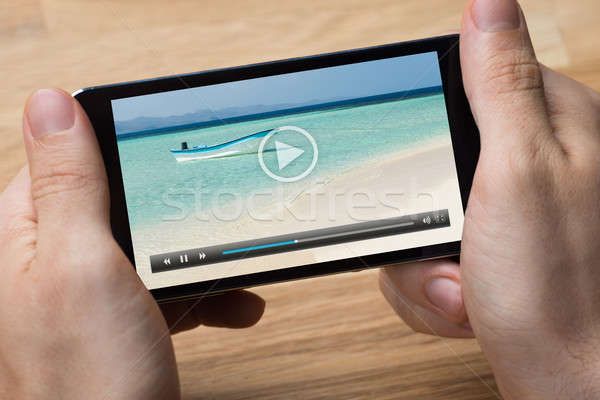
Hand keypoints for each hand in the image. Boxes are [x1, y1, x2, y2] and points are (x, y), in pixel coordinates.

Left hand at [0, 89, 264, 398]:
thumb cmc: (90, 379)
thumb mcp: (83, 264)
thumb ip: (69, 182)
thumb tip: (52, 103)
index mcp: (24, 234)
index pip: (62, 155)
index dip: (115, 143)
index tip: (167, 145)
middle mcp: (48, 260)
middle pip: (116, 200)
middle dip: (169, 211)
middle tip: (204, 215)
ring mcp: (85, 292)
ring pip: (147, 244)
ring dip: (196, 256)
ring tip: (233, 270)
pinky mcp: (117, 319)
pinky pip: (162, 286)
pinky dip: (202, 293)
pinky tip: (232, 305)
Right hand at [380, 0, 599, 397]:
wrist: (561, 376)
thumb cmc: (553, 286)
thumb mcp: (518, 169)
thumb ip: (500, 83)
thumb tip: (487, 4)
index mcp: (554, 122)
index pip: (477, 71)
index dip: (432, 106)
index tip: (424, 151)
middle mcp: (535, 160)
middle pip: (437, 148)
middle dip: (424, 204)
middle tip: (450, 236)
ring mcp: (509, 206)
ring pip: (425, 203)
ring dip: (427, 254)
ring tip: (463, 279)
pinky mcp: (490, 243)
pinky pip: (430, 244)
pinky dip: (435, 278)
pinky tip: (464, 295)